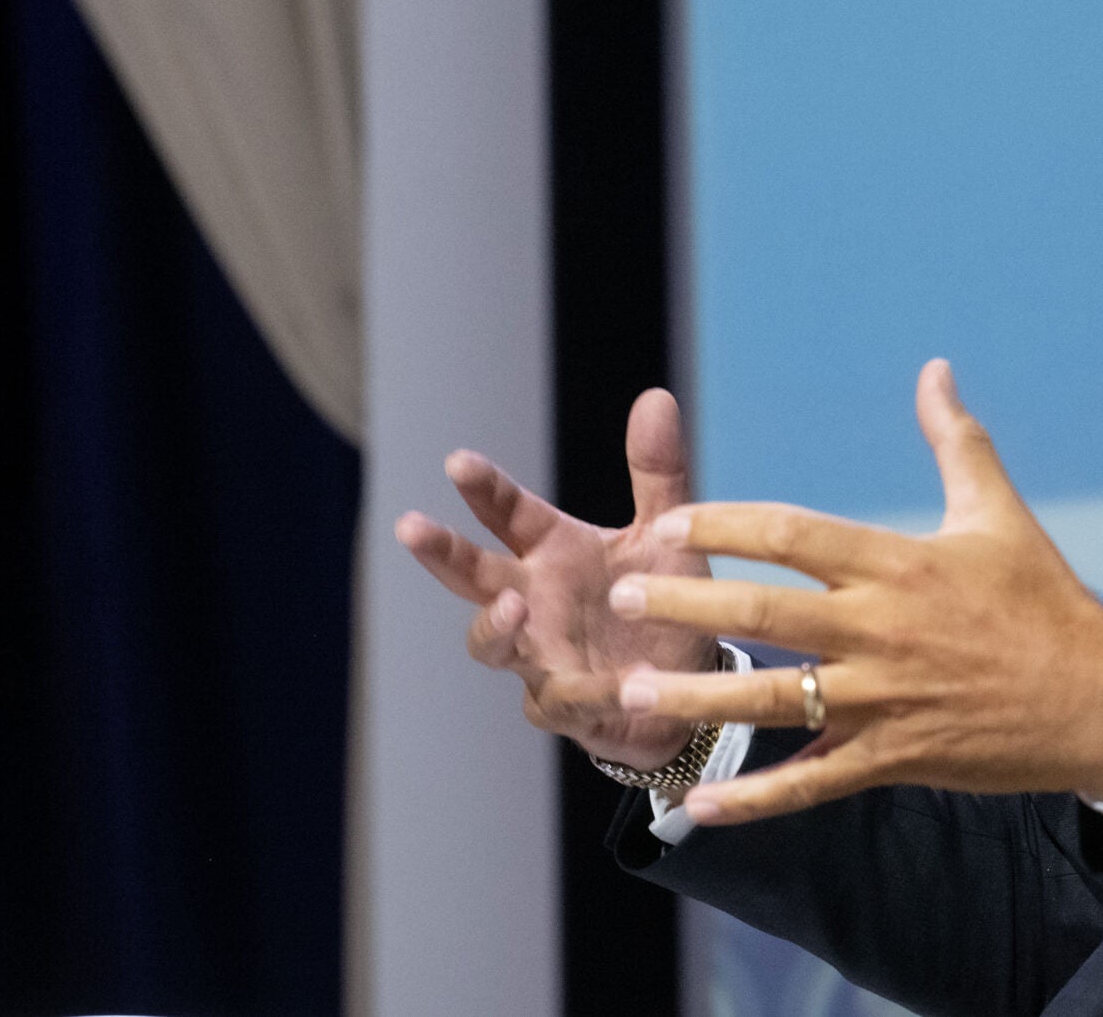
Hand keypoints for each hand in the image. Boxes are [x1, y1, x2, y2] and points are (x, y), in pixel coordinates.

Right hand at [397, 389, 716, 769]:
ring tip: (512, 606)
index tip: (459, 463)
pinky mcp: (569, 708)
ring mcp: (541, 656)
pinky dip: (593, 693)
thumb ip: (658, 471)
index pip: (506, 512)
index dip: (482, 489)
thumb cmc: (665, 599)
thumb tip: (656, 395)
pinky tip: (626, 683)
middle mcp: (533, 601)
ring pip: (492, 645)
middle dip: (441, 552)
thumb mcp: (669, 532)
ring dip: (494, 626)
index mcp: (551, 551)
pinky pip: (568, 702)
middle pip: (471, 576)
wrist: (691, 681)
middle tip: (411, 527)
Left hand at [608, 359, 1102, 825]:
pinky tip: (696, 805)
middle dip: (683, 607)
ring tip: (632, 698)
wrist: (1100, 700)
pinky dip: (753, 799)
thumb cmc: (1045, 601)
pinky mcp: (893, 758)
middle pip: (763, 616)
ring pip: (773, 703)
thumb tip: (935, 370)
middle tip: (620, 600)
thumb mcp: (999, 514)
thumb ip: (955, 441)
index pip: (791, 536)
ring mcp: (884, 701)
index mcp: (898, 566)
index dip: (723, 527)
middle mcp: (882, 632)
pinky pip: (811, 783)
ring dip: (697, 703)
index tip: (668, 524)